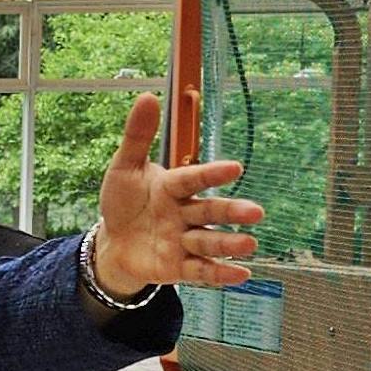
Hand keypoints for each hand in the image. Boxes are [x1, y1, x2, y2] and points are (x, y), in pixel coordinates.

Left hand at [89, 92, 265, 296]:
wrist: (114, 243)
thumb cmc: (124, 202)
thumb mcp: (124, 169)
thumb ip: (138, 137)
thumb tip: (147, 97)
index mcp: (173, 187)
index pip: (194, 178)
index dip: (212, 174)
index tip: (235, 168)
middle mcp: (184, 213)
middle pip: (210, 211)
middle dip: (231, 212)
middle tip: (256, 212)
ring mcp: (184, 241)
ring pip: (208, 242)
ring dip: (228, 243)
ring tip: (248, 244)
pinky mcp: (180, 267)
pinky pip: (202, 271)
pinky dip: (220, 273)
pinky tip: (241, 273)